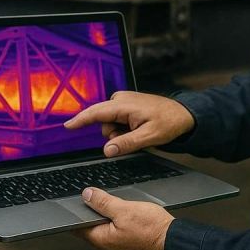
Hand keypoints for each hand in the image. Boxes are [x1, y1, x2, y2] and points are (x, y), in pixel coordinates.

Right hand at [64, 91, 194, 156]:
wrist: (183, 114)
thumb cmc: (169, 122)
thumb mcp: (149, 136)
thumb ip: (126, 143)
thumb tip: (107, 150)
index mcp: (124, 104)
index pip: (96, 113)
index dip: (80, 120)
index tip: (67, 126)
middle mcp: (120, 99)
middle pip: (103, 122)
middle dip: (113, 135)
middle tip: (133, 138)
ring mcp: (123, 101)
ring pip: (109, 124)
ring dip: (119, 133)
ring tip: (138, 133)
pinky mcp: (126, 105)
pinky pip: (116, 121)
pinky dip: (123, 128)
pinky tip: (137, 129)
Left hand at [76, 187, 174, 249]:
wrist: (172, 241)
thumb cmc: (151, 229)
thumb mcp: (124, 209)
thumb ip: (103, 202)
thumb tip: (87, 195)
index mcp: (101, 239)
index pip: (77, 226)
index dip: (75, 211)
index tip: (75, 199)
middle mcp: (106, 246)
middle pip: (88, 226)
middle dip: (88, 211)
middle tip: (91, 196)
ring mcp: (116, 245)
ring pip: (101, 227)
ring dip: (101, 214)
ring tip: (106, 201)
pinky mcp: (125, 242)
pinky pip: (112, 229)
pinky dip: (112, 219)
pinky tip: (119, 211)